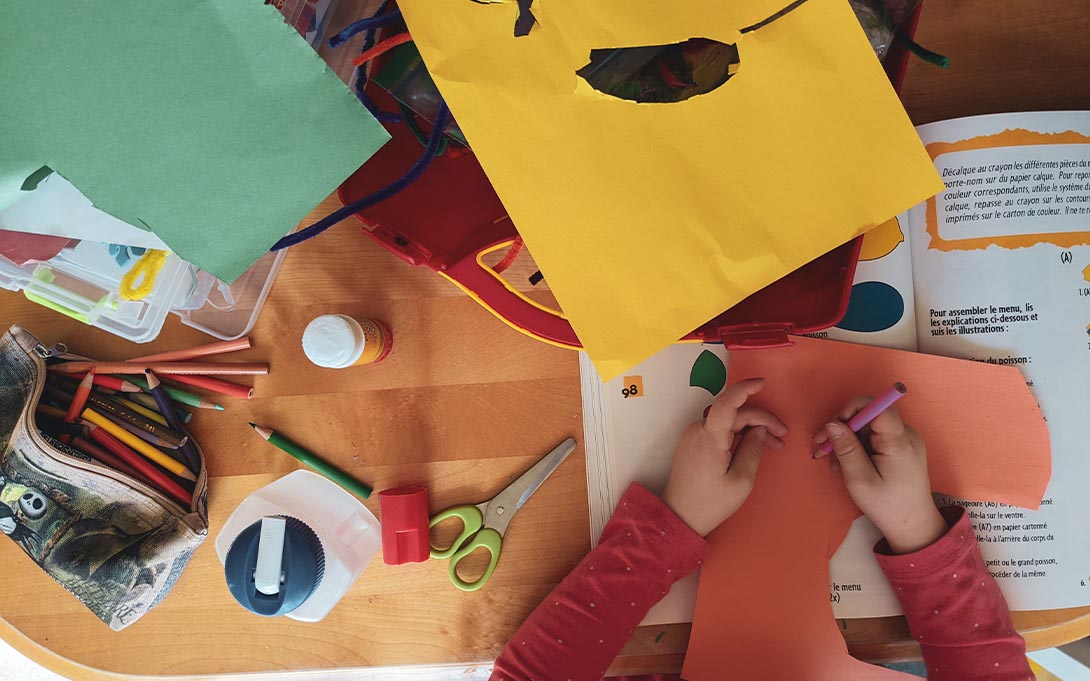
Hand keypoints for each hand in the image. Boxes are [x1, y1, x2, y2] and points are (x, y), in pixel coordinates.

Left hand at [662, 378, 786, 535]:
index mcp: (709, 437)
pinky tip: (753, 445)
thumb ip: (753, 450)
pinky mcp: (693, 443)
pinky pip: (719, 430)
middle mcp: (698, 430)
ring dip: (751, 428)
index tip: (762, 383)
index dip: (745, 389)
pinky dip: (737, 434)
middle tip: (782, 437)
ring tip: (773, 444)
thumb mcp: (741, 480)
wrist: (679, 516)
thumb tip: (760, 430)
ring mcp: (693, 436)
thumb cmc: (710, 503)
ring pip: (728, 422)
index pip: (727, 403)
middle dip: (762, 421)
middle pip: (734, 414)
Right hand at [814, 399, 946, 553]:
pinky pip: (874, 437)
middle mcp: (905, 434)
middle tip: (822, 449)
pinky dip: (857, 446)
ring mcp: (904, 440)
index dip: (851, 410)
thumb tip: (831, 424)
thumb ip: (846, 449)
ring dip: (847, 440)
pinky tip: (846, 463)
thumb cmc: (887, 506)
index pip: (876, 406)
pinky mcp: (900, 447)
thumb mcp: (860, 479)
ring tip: (833, 463)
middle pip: (868, 416)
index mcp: (898, 441)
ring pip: (868, 427)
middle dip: (842, 429)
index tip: (832, 428)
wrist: (913, 525)